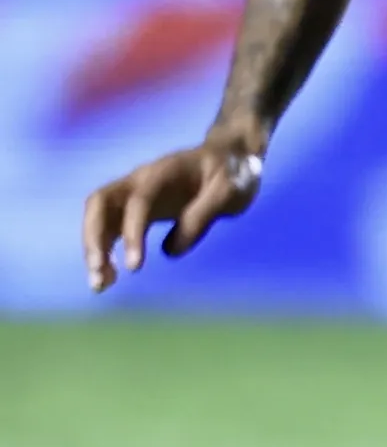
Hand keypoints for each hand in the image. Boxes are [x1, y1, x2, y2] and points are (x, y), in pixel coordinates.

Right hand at [81, 138, 264, 290]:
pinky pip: (109, 229)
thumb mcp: (231, 190)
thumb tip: (170, 250)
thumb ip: (203, 214)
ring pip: (98, 218)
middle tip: (98, 274)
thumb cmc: (233, 174)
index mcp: (163, 171)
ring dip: (93, 250)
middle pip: (98, 204)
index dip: (132, 233)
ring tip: (100, 285)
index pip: (138, 201)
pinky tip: (109, 279)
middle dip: (93, 239)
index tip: (134, 267)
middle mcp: (139, 180)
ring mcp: (133, 194)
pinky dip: (104, 252)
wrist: (231, 161)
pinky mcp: (135, 210)